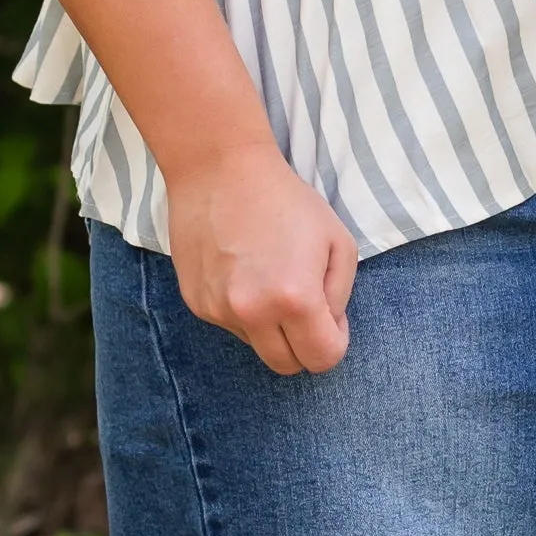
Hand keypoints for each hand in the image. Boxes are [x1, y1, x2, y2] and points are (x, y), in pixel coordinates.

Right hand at [165, 140, 357, 374]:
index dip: (334, 341)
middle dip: (303, 346)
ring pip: (257, 345)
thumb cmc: (287, 200)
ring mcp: (219, 310)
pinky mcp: (196, 303)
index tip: (331, 316)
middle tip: (306, 307)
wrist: (219, 169)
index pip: (322, 359)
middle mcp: (252, 313)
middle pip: (287, 365)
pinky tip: (243, 270)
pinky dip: (243, 310)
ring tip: (269, 276)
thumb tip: (327, 326)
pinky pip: (230, 325)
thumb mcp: (339, 242)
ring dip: (271, 326)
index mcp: (294, 300)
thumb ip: (339, 295)